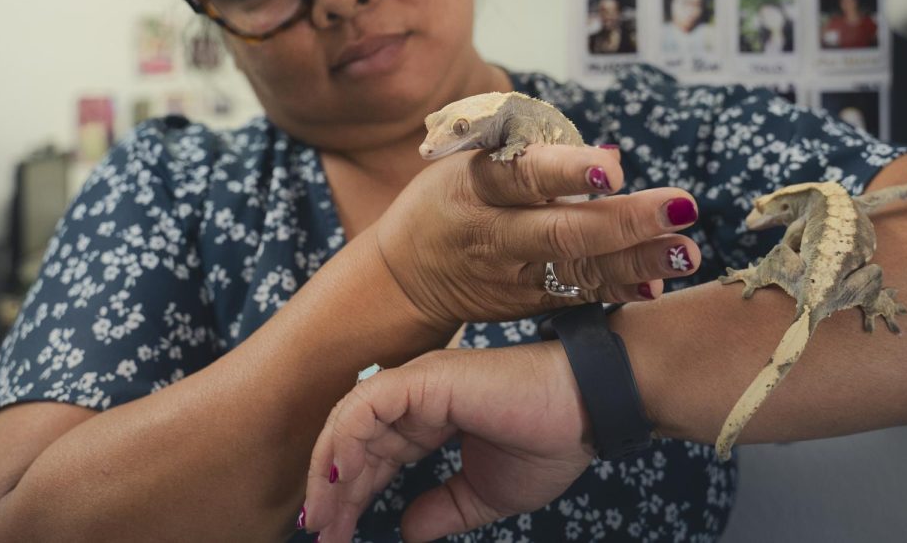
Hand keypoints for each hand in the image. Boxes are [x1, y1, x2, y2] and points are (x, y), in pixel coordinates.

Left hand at [304, 344, 591, 541]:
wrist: (587, 412)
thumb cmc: (548, 443)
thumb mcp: (483, 494)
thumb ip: (442, 509)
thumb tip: (406, 532)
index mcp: (430, 419)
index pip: (374, 456)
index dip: (351, 496)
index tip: (334, 538)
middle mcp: (417, 396)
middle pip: (355, 443)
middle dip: (333, 493)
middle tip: (319, 536)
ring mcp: (418, 383)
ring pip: (350, 421)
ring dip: (330, 470)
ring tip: (323, 519)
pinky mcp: (425, 379)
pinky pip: (365, 406)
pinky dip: (344, 439)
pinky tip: (340, 478)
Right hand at [374, 144, 700, 327]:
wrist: (404, 276)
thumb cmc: (449, 199)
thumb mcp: (467, 161)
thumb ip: (531, 155)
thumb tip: (610, 158)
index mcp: (475, 186)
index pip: (521, 176)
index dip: (566, 173)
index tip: (612, 169)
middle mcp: (494, 234)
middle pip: (562, 232)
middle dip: (625, 222)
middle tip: (680, 206)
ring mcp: (511, 276)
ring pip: (577, 270)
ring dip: (636, 262)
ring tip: (686, 253)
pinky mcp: (525, 304)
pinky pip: (577, 297)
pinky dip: (618, 290)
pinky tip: (658, 282)